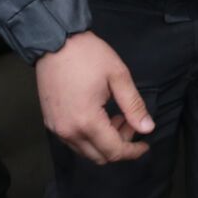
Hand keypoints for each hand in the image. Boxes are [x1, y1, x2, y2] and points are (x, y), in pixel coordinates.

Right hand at [35, 31, 153, 164]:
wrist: (54, 40)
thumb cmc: (87, 55)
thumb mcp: (118, 76)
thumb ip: (133, 105)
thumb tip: (147, 128)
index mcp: (87, 121)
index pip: (114, 151)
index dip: (133, 151)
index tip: (145, 143)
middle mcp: (69, 131)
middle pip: (100, 157)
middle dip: (120, 145)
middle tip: (130, 122)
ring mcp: (57, 128)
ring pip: (86, 151)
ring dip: (104, 142)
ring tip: (115, 117)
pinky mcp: (50, 121)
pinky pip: (73, 141)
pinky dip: (89, 136)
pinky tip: (98, 116)